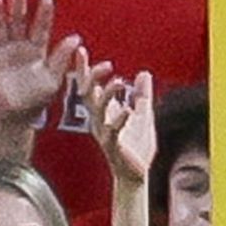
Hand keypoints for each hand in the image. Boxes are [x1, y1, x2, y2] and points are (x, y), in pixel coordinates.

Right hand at [0, 0, 80, 131]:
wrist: (12, 120)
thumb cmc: (34, 102)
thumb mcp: (53, 81)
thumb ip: (61, 59)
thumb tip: (75, 37)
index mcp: (37, 50)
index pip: (41, 27)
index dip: (44, 13)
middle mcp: (19, 48)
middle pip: (19, 22)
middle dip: (18, 5)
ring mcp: (3, 54)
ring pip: (0, 28)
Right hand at [80, 55, 154, 186]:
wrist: (136, 174)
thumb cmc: (135, 147)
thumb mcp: (143, 114)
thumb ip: (143, 95)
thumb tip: (144, 73)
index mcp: (104, 113)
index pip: (90, 87)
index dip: (85, 69)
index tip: (81, 51)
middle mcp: (99, 121)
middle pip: (88, 95)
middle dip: (90, 77)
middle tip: (102, 63)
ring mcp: (105, 133)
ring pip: (99, 111)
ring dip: (108, 95)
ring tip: (119, 82)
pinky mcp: (114, 147)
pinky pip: (114, 132)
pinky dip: (121, 120)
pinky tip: (128, 110)